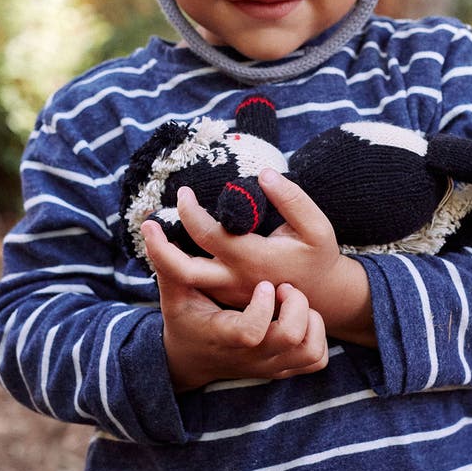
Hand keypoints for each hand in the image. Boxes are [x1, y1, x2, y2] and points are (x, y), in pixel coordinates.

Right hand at [143, 220, 328, 391]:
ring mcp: (269, 365)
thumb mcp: (173, 293)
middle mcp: (250, 355)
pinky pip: (315, 359)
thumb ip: (164, 260)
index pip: (251, 331)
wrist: (195, 360)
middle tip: (284, 286)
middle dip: (294, 306)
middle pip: (288, 338)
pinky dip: (317, 336)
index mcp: (224, 334)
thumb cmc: (185, 319)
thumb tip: (149, 222)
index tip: (264, 286)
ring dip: (309, 320)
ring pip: (308, 350)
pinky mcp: (283, 370)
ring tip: (293, 299)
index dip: (262, 308)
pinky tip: (303, 316)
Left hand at [164, 169, 376, 346]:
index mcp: (253, 259)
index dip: (189, 210)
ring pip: (186, 281)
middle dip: (158, 247)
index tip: (184, 192)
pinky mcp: (228, 297)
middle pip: (183, 271)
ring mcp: (230, 292)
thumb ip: (292, 198)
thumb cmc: (318, 256)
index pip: (208, 234)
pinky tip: (174, 243)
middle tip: (146, 223)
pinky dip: (179, 265)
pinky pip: (197, 283)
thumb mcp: (316, 225)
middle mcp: (235, 279)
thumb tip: (264, 173)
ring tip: (153, 232)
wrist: (325, 297)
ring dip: (165, 257)